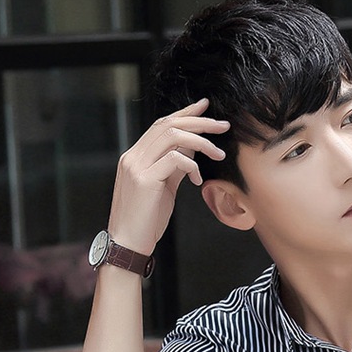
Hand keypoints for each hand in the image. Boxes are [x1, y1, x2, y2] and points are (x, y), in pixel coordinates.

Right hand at [107, 98, 229, 255]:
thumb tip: (192, 150)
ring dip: (201, 142)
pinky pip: (174, 160)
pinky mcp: (144, 180)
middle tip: (223, 126)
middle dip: (199, 122)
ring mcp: (136, 166)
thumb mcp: (163, 188)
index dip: (185, 113)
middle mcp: (133, 156)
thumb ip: (174, 168)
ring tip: (219, 155)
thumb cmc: (146, 220)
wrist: (128, 244)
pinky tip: (197, 181)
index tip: (205, 107)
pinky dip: (191, 166)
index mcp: (135, 156)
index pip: (161, 124)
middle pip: (168, 125)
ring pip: (172, 136)